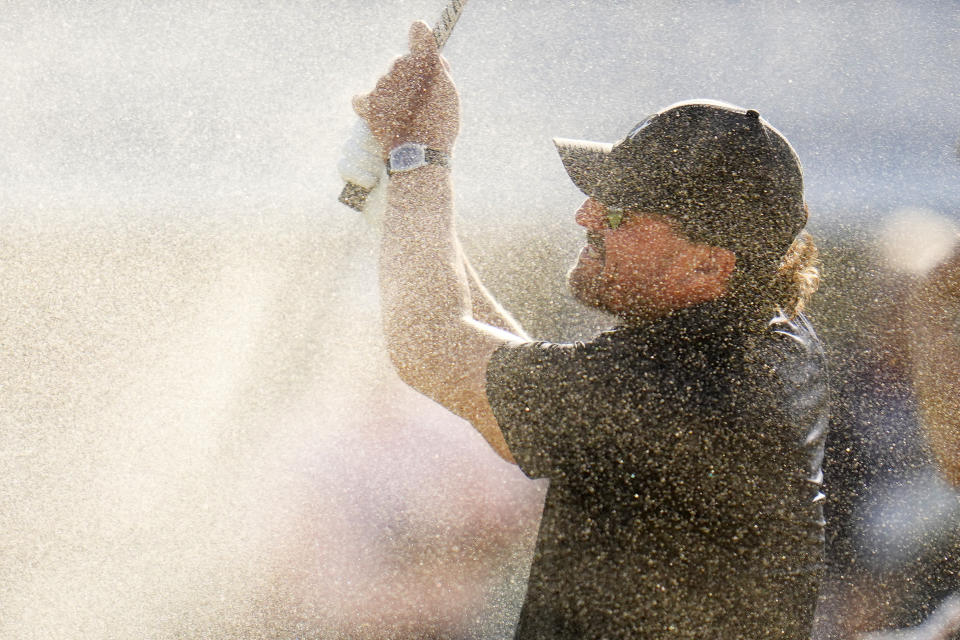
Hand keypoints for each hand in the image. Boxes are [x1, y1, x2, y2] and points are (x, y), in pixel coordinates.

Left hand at [352, 21, 459, 156]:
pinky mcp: (369, 102)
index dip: (421, 38)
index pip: (419, 32)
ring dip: (394, 94)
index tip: (422, 43)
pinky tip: (378, 114)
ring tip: (406, 117)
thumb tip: (433, 59)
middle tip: (420, 101)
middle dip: (410, 77)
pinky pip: (362, 98)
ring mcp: (382, 83)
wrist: (420, 154)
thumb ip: (441, 71)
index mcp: (425, 62)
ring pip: (386, 82)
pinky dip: (368, 104)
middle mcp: (401, 66)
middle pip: (402, 63)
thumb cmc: (440, 126)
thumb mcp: (450, 96)